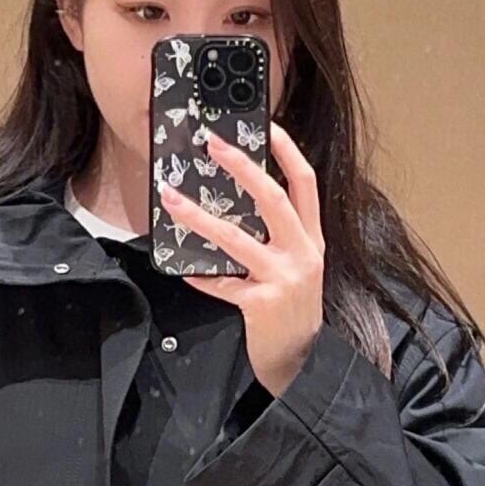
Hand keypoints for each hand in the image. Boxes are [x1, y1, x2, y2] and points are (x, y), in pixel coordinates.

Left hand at [156, 119, 324, 397]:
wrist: (301, 361)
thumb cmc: (292, 311)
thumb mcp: (298, 268)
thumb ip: (278, 239)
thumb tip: (236, 207)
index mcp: (312, 239)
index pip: (305, 183)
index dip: (287, 151)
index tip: (265, 125)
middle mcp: (303, 253)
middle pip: (273, 197)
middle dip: (242, 166)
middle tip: (212, 143)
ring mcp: (283, 278)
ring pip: (236, 238)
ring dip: (200, 217)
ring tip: (172, 199)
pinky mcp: (262, 304)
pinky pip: (222, 283)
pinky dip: (201, 276)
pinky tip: (184, 269)